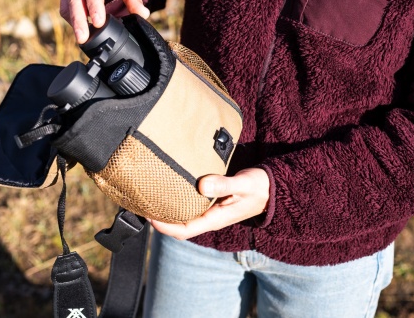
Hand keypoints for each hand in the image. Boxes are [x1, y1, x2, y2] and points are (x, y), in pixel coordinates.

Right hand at [58, 0, 149, 43]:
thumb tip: (143, 15)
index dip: (94, 6)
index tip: (98, 23)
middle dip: (78, 20)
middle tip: (82, 38)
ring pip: (66, 4)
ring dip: (73, 22)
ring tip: (83, 38)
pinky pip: (64, 7)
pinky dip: (71, 19)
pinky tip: (80, 28)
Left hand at [149, 168, 269, 240]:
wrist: (272, 188)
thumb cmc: (259, 186)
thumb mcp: (243, 184)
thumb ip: (224, 184)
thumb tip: (202, 185)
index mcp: (215, 219)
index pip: (184, 229)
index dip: (164, 226)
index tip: (148, 216)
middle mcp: (210, 218)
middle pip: (179, 226)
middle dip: (160, 219)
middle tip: (141, 204)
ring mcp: (211, 212)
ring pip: (183, 217)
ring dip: (167, 211)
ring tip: (149, 197)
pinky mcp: (211, 203)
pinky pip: (190, 207)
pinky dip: (177, 202)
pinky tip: (167, 191)